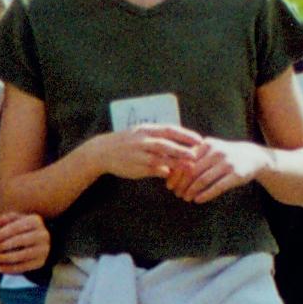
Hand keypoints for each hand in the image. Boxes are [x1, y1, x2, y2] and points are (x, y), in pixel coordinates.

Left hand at [0, 209, 49, 273]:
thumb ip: (8, 218)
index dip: (1, 234)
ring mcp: (42, 250)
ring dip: (4, 258)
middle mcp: (42, 235)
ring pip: (22, 255)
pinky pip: (24, 267)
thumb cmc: (26, 229)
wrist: (44, 242)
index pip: (15, 228)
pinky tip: (0, 268)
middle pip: (19, 241)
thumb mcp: (19, 220)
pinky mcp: (40, 262)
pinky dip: (10, 269)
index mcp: (35, 221)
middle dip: (1, 246)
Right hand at [83, 124, 199, 185]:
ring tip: (189, 166)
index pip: (170, 130)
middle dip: (182, 149)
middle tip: (197, 154)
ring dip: (176, 162)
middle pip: (165, 144)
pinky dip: (163, 171)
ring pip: (160, 158)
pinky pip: (152, 169)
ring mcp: (138, 154)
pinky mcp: (135, 166)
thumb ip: (159, 135)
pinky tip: (172, 173)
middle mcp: (142, 140)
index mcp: (146, 130)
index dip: (185, 135)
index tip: (199, 139)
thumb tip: (180, 139)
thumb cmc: (127, 142)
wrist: (103, 151)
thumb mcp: (142, 132)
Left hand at [165, 134, 262, 202]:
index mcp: (207, 145)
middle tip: (177, 194)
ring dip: (192, 191)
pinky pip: (217, 187)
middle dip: (182, 185)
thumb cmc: (225, 155)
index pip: (185, 160)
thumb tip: (171, 171)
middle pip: (192, 171)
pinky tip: (198, 200)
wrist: (253, 156)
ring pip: (203, 180)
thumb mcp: (211, 149)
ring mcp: (227, 163)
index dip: (175, 174)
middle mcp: (216, 152)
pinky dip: (205, 195)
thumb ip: (194, 156)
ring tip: (185, 198)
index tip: (169, 185)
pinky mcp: (236, 175)